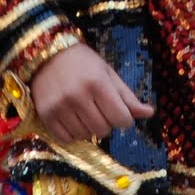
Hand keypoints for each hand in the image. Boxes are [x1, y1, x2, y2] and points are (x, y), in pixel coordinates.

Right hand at [29, 43, 153, 142]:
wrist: (47, 55)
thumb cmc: (83, 63)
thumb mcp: (108, 74)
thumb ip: (127, 96)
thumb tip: (149, 113)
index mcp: (97, 83)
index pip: (122, 119)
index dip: (124, 119)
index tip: (119, 112)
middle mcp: (77, 96)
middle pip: (104, 130)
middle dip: (107, 123)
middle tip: (100, 109)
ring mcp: (59, 107)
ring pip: (85, 136)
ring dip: (89, 129)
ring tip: (85, 112)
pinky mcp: (45, 115)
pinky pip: (67, 139)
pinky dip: (73, 134)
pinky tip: (73, 119)